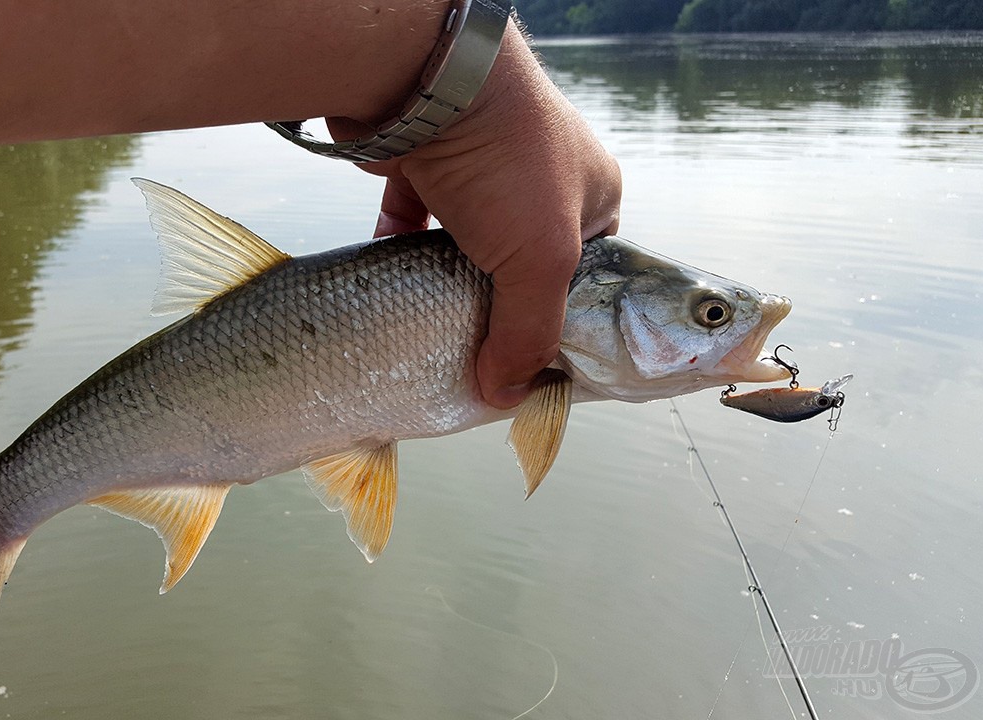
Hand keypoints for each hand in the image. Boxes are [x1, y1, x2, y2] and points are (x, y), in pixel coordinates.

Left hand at [330, 24, 621, 408]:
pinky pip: (413, 224)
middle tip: (477, 357)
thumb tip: (504, 395)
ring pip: (464, 250)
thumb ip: (527, 334)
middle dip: (498, 311)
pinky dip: (403, 254)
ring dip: (448, 286)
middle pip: (520, 269)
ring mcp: (480, 174)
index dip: (564, 323)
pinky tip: (392, 286)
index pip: (588, 277)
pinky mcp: (425, 167)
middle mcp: (538, 182)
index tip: (532, 368)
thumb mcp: (541, 260)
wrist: (427, 82)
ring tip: (434, 330)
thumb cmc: (509, 163)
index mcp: (590, 196)